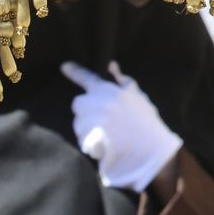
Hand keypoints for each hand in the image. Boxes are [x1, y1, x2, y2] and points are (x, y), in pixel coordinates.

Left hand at [60, 60, 181, 191]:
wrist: (149, 149)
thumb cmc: (145, 122)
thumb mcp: (138, 98)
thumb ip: (123, 81)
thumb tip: (111, 65)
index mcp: (110, 91)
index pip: (88, 78)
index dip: (75, 72)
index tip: (64, 66)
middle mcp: (98, 102)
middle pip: (78, 103)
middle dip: (86, 111)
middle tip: (102, 120)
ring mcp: (92, 120)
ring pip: (78, 123)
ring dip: (87, 129)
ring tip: (107, 134)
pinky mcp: (88, 137)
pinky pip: (81, 139)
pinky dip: (89, 144)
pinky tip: (104, 145)